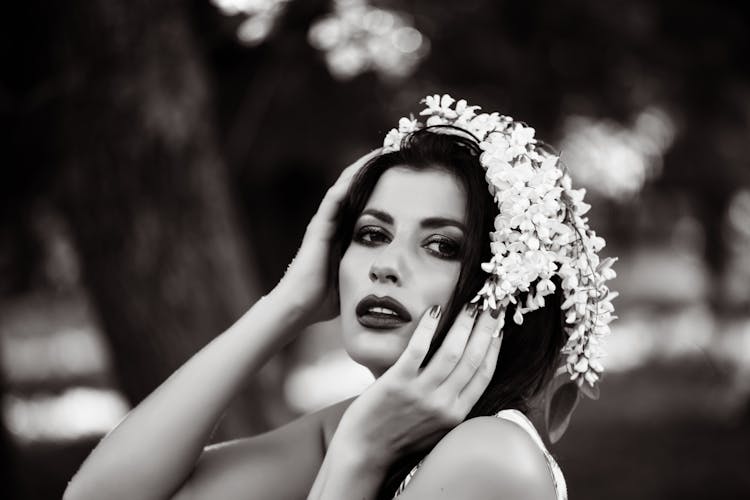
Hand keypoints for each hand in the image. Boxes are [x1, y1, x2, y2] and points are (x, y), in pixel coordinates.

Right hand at [273, 148, 381, 324]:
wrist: (300, 307)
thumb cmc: (325, 299)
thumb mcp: (356, 278)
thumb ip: (369, 271)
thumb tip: (396, 278)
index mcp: (343, 232)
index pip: (363, 200)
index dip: (380, 184)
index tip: (400, 170)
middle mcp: (333, 222)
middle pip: (354, 186)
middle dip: (372, 168)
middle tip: (394, 149)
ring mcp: (324, 222)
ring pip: (345, 185)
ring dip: (362, 167)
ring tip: (382, 150)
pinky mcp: (318, 226)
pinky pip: (335, 197)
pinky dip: (349, 181)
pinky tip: (363, 167)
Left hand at [330, 304, 503, 469]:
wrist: (365, 453)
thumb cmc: (399, 439)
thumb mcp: (437, 428)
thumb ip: (453, 404)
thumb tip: (465, 375)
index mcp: (457, 414)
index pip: (484, 373)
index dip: (494, 346)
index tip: (499, 326)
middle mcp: (444, 404)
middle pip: (473, 358)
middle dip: (486, 327)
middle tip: (492, 304)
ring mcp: (421, 393)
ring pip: (452, 351)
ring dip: (464, 323)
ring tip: (470, 304)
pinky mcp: (397, 383)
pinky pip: (418, 349)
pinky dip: (428, 328)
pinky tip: (434, 312)